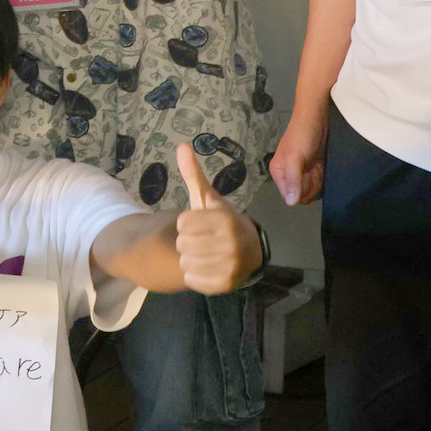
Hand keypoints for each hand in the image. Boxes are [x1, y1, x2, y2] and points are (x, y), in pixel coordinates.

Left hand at [173, 143, 263, 293]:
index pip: (183, 223)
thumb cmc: (223, 221)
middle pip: (183, 243)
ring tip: (203, 252)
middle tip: (201, 239)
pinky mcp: (225, 284)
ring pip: (186, 262)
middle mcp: (231, 243)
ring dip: (189, 258)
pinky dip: (193, 274)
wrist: (249, 249)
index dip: (187, 223)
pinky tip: (205, 266)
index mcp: (226, 219)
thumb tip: (181, 146)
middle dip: (187, 241)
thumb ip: (193, 174)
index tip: (199, 223)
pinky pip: (192, 280)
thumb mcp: (208, 197)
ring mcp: (230, 266)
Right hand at [269, 110, 326, 205]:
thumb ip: (292, 180)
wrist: (316, 117)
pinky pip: (318, 182)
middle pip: (300, 195)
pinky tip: (322, 166)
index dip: (300, 191)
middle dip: (310, 185)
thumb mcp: (295, 157)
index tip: (306, 177)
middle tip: (312, 169)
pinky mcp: (313, 168)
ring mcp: (302, 172)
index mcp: (279, 172)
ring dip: (317, 181)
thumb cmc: (302, 136)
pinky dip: (322, 177)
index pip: (289, 196)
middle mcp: (288, 174)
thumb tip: (290, 203)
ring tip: (317, 165)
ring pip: (311, 190)